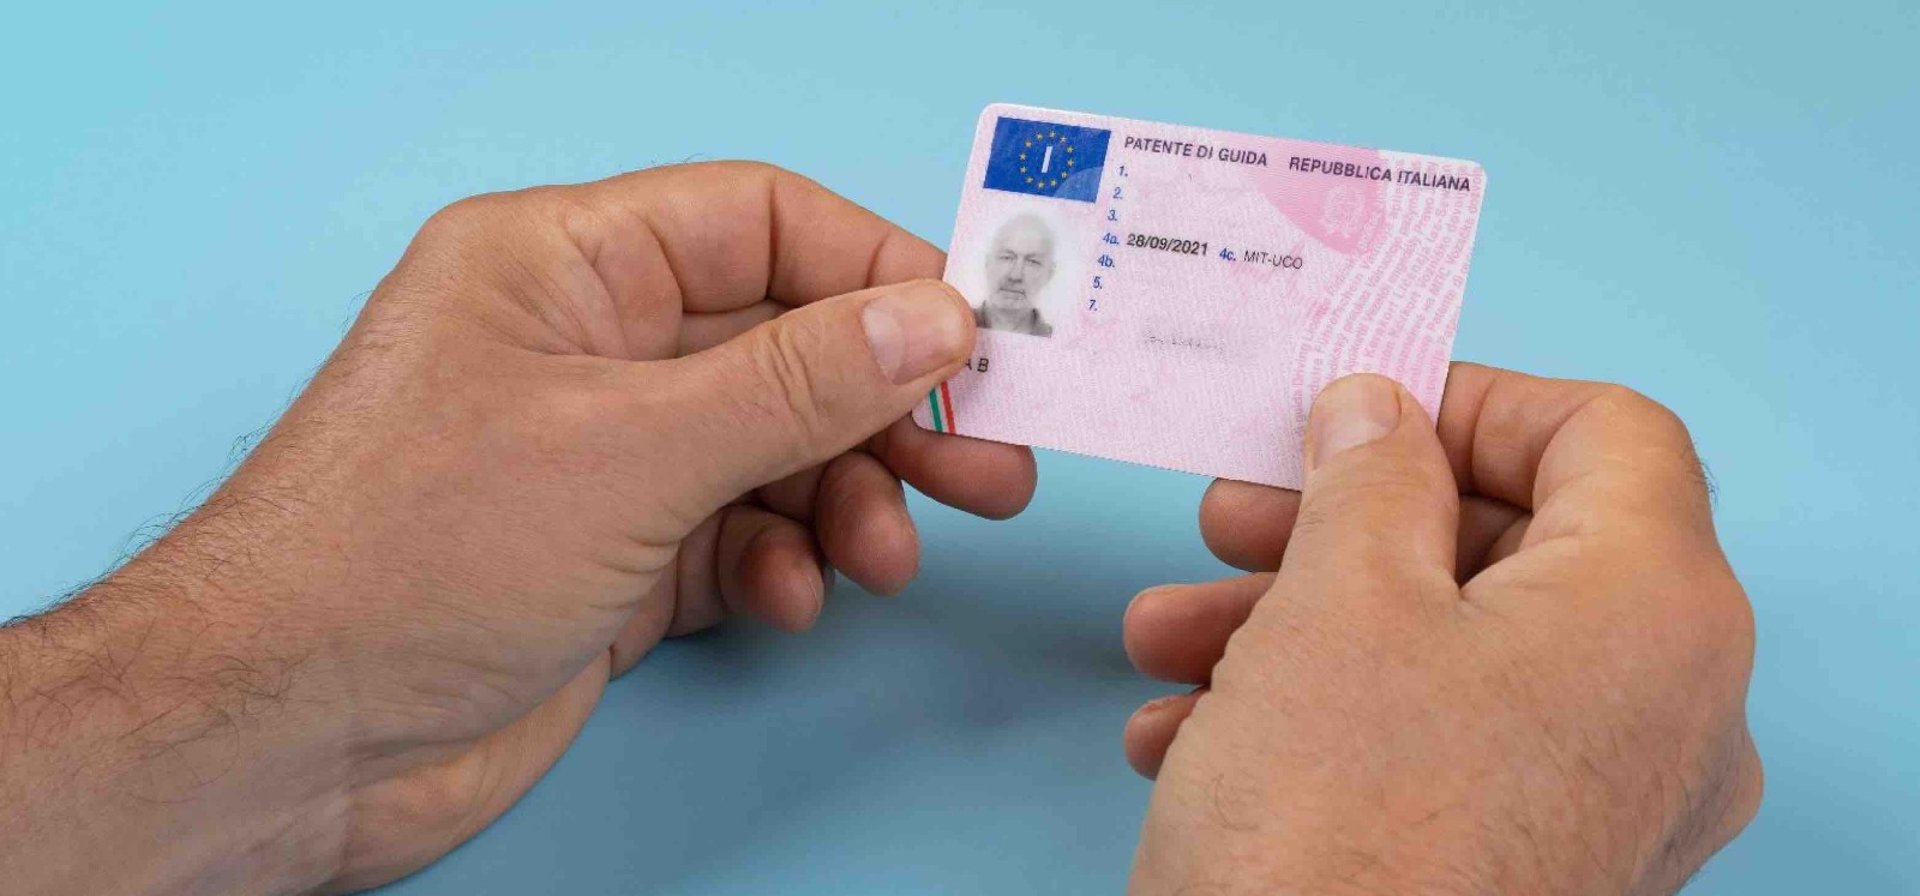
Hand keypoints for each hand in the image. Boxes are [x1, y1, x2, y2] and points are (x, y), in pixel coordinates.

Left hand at [0, 163, 1033, 892]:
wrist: (286, 738)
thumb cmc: (403, 558)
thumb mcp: (631, 450)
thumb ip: (795, 384)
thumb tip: (930, 319)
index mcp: (563, 266)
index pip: (759, 224)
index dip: (877, 271)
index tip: (976, 336)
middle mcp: (586, 348)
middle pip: (784, 345)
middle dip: (886, 408)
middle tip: (988, 464)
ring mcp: (601, 457)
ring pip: (773, 450)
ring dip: (845, 499)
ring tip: (889, 556)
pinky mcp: (612, 557)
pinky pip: (737, 535)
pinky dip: (780, 564)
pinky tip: (788, 599)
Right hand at [1121, 365, 1760, 893]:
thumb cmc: (1336, 837)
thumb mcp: (1336, 601)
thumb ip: (1367, 475)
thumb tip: (1377, 411)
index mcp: (1657, 612)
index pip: (1608, 433)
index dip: (1469, 398)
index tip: (1354, 407)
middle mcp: (1665, 711)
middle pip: (1509, 546)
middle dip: (1339, 523)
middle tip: (1232, 514)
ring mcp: (1605, 802)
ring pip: (1453, 653)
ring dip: (1297, 622)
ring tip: (1166, 638)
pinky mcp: (1532, 867)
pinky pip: (1439, 748)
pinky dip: (1320, 715)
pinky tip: (1190, 732)